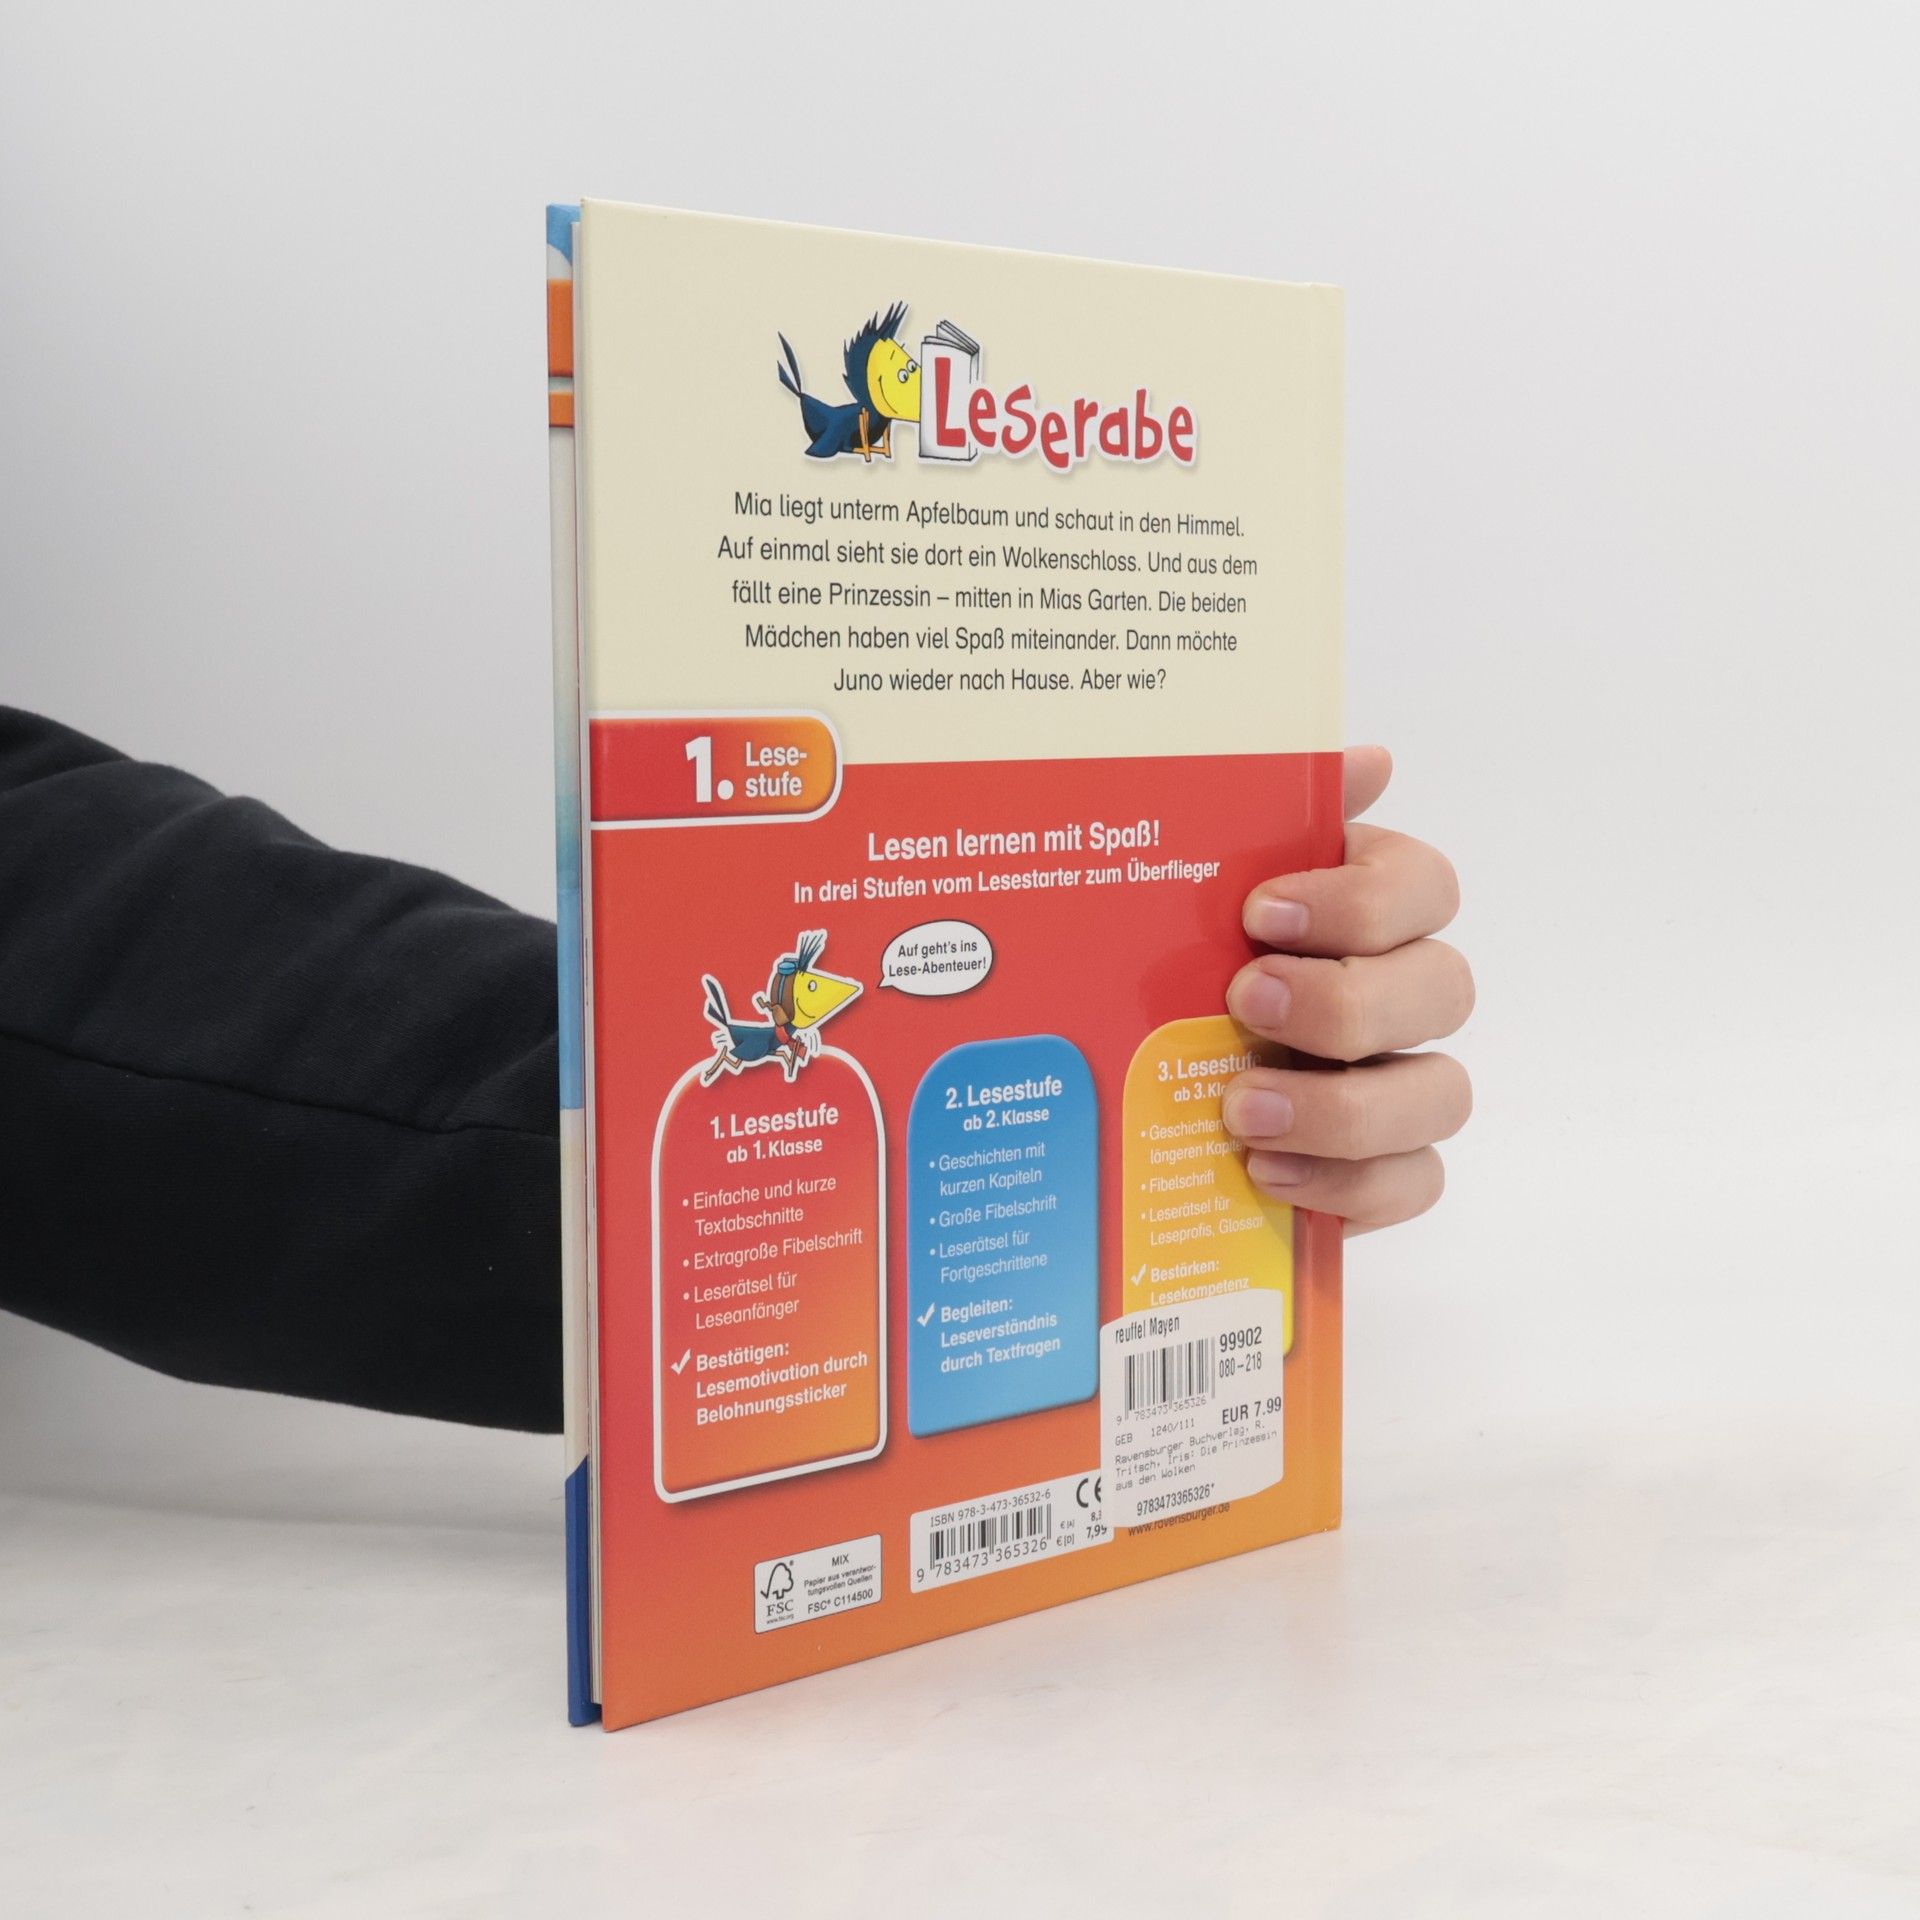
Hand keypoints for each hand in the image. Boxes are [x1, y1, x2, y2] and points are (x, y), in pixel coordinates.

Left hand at [1221, 746, 1472, 1233]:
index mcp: (1365, 906)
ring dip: (1346, 1109)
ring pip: (1441, 1093)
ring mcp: (1401, 1082)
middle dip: (1346, 1003)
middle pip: (1444, 989)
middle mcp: (1400, 989)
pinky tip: (1267, 1173)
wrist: (1128, 1072)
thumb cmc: (1175, 959)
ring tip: (1243, 1113)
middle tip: (1246, 1006)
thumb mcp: (1194, 880)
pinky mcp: (1383, 1166)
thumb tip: (1370, 759)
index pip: (1424, 886)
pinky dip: (1349, 1186)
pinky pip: (1414, 1181)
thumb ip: (1265, 812)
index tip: (1258, 914)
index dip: (1358, 902)